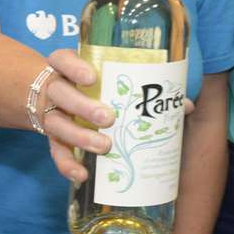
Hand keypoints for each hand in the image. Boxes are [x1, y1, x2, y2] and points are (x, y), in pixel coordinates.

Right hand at [39, 49, 193, 181]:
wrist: (55, 102)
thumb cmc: (95, 89)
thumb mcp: (111, 82)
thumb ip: (143, 89)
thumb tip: (183, 105)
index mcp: (67, 68)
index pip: (61, 59)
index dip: (73, 66)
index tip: (93, 77)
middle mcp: (55, 89)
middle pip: (60, 92)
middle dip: (82, 105)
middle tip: (108, 117)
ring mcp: (50, 114)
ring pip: (56, 123)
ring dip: (78, 136)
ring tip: (104, 146)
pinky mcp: (51, 138)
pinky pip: (55, 152)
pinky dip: (67, 165)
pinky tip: (82, 174)